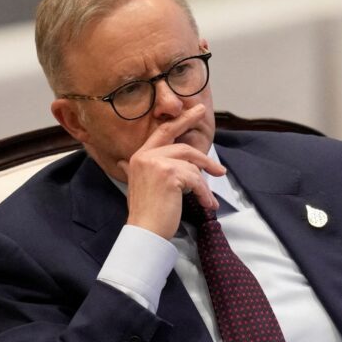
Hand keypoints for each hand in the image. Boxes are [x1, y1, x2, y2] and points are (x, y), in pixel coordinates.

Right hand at [118, 105, 225, 238]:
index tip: (197, 111)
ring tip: (208, 201)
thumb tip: (120, 161)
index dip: (182, 120)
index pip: (163, 132)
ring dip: (204, 186)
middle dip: (205, 157)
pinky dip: (204, 194)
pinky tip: (206, 205)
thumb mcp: (136, 184)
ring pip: (192, 167)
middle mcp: (146, 156)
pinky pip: (196, 180)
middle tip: (220, 168)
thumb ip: (133, 170)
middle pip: (183, 147)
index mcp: (139, 156)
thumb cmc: (145, 211)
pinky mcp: (170, 175)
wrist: (145, 230)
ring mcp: (158, 164)